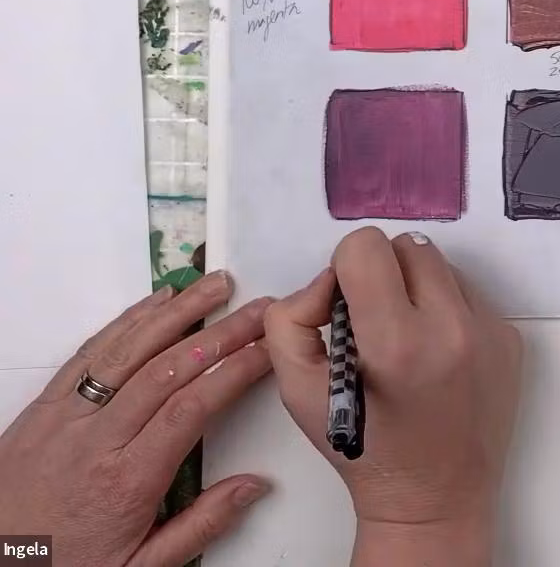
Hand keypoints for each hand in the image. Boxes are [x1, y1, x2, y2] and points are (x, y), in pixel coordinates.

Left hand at [0, 272, 273, 566]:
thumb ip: (201, 525)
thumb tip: (253, 487)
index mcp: (127, 481)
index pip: (191, 409)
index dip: (235, 371)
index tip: (268, 350)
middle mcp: (95, 442)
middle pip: (167, 371)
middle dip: (221, 333)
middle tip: (259, 310)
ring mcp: (63, 421)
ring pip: (126, 352)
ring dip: (175, 312)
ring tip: (214, 286)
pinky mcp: (40, 412)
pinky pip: (85, 357)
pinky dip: (123, 324)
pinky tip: (152, 306)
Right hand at [263, 228, 521, 563]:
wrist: (434, 498)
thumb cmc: (364, 449)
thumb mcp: (297, 391)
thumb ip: (291, 320)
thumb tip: (328, 280)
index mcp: (398, 343)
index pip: (368, 247)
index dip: (345, 270)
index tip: (346, 306)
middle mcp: (453, 329)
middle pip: (408, 247)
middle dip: (382, 274)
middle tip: (373, 320)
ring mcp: (490, 331)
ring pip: (443, 265)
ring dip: (417, 289)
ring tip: (405, 340)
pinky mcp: (511, 338)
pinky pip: (471, 294)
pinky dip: (447, 310)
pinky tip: (435, 354)